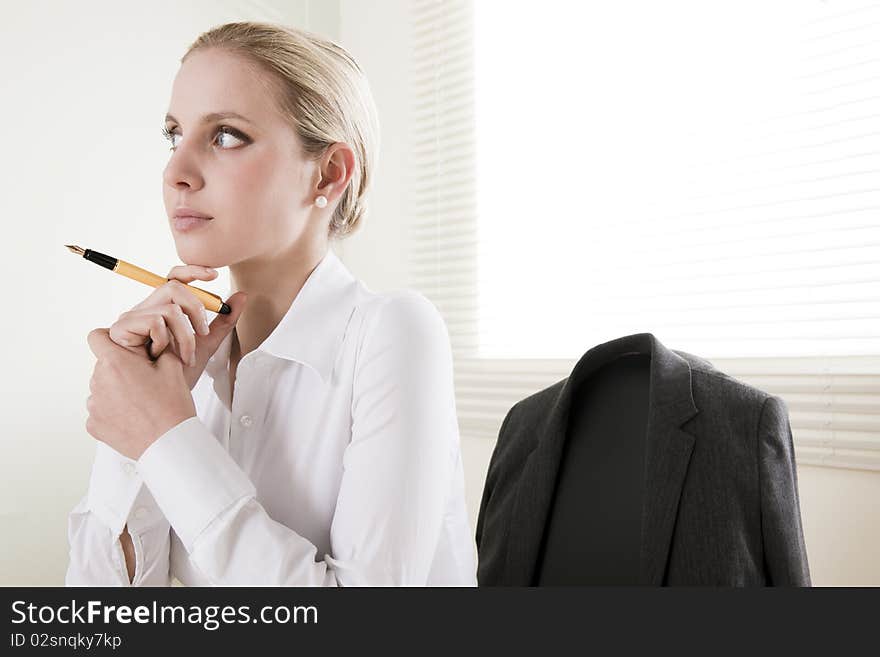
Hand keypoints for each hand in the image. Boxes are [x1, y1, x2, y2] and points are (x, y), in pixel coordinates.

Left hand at [86, 328, 195, 459]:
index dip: (108, 339)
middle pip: (104, 366)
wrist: (169, 442)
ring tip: (141, 403)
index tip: (122, 348)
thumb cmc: (172, 406)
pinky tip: (133, 417)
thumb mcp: (173, 367)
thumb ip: (157, 348)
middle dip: (120, 369)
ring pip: (102, 388)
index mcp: (115, 363)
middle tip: (144, 382)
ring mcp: (94, 405)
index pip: (96, 337)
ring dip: (116, 391)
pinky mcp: (94, 425)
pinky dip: (113, 412)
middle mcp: (98, 381)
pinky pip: (100, 411)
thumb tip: (150, 343)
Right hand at [108, 265, 246, 388]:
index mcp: (163, 308)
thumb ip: (224, 320)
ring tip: (185, 355)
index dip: (192, 270)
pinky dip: (166, 340)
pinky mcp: (120, 329)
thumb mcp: (208, 343)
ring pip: (169, 306)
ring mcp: (131, 318)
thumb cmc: (180, 372)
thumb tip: (242, 295)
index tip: (214, 275)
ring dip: (186, 334)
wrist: (164, 397)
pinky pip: (154, 321)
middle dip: (195, 307)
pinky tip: (160, 356)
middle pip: (173, 285)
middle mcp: (146, 309)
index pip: (174, 278)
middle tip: (202, 331)